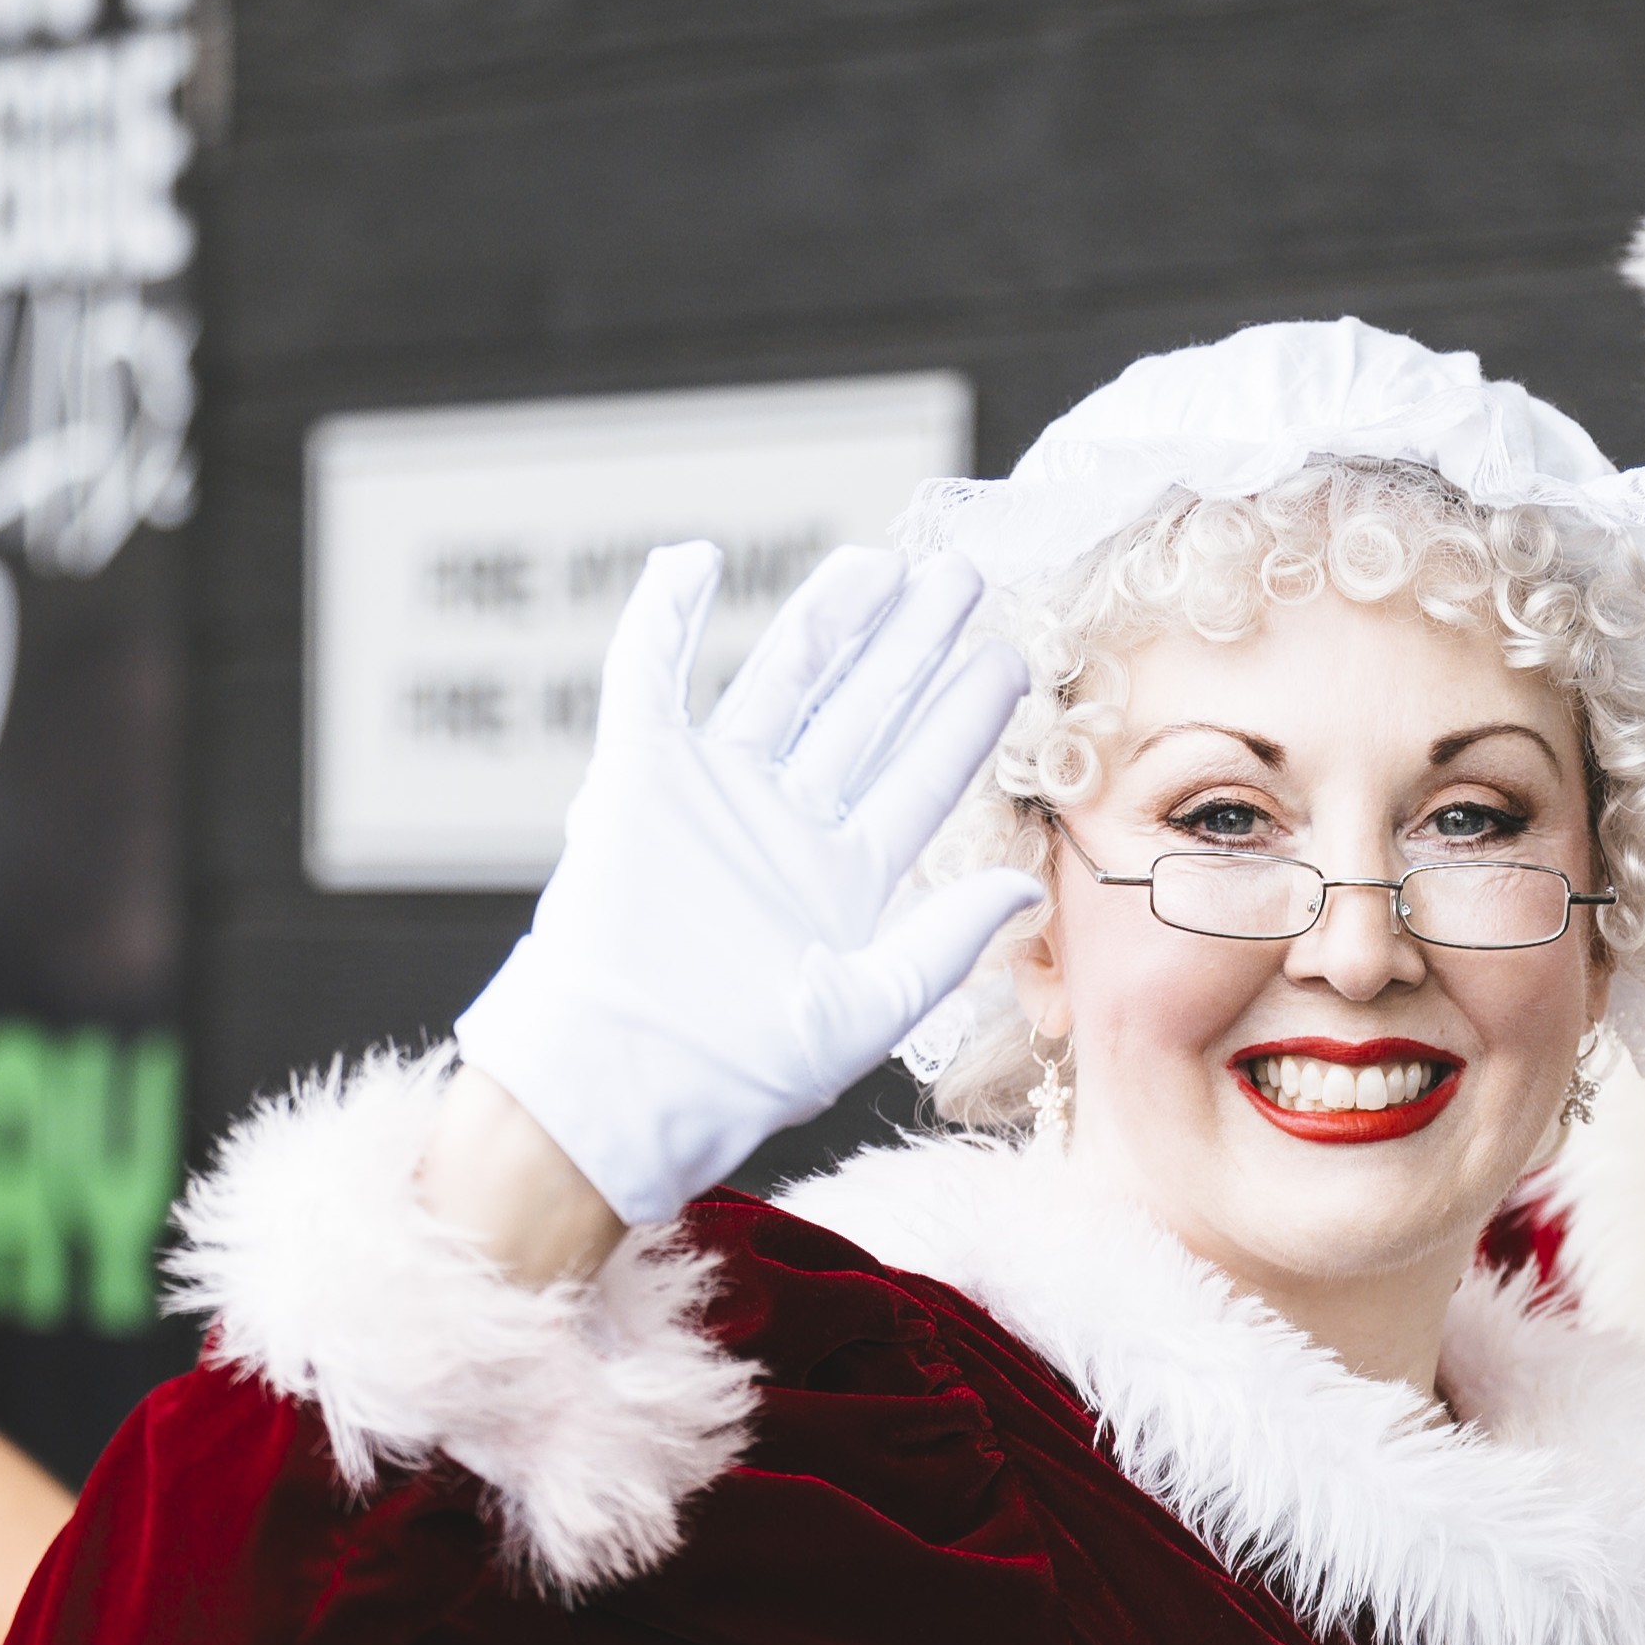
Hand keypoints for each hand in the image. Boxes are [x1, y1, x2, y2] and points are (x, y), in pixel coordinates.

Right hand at [454, 543, 1038, 1223]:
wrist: (619, 1084)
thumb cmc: (736, 1071)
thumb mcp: (866, 1009)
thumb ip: (945, 939)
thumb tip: (1025, 884)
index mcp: (848, 877)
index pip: (925, 773)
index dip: (967, 715)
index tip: (1010, 656)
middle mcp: (788, 825)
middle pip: (866, 712)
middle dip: (914, 645)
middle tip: (962, 577)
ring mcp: (715, 797)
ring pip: (783, 683)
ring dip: (828, 620)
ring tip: (877, 563)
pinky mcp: (637, 783)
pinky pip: (648, 683)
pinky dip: (661, 621)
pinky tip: (691, 560)